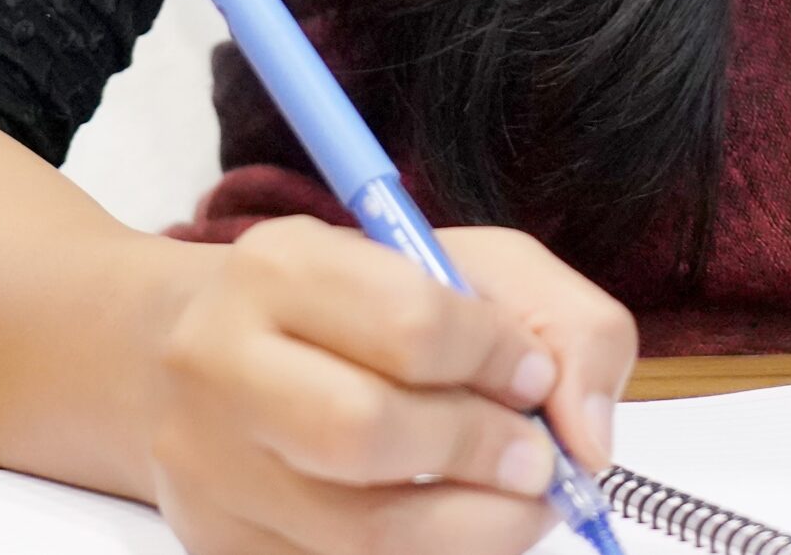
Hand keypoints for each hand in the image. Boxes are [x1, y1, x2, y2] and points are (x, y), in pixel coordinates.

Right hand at [143, 215, 636, 554]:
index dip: (497, 359)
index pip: (409, 323)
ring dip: (470, 529)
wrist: (199, 353)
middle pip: (368, 432)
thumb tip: (591, 436)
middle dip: (480, 452)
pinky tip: (458, 526)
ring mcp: (210, 468)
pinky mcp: (218, 546)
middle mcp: (224, 364)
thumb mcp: (469, 264)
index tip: (537, 378)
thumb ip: (562, 322)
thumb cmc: (359, 300)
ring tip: (521, 506)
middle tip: (540, 463)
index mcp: (283, 266)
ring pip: (358, 532)